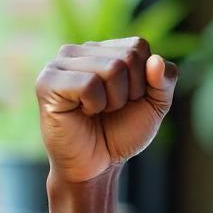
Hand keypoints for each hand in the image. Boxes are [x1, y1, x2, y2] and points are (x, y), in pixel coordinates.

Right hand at [35, 38, 176, 183]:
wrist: (97, 166)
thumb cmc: (122, 133)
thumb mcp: (155, 105)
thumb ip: (165, 80)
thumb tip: (155, 60)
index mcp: (103, 49)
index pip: (139, 46)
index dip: (144, 79)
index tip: (129, 99)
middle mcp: (79, 50)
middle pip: (128, 56)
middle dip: (130, 91)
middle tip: (111, 109)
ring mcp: (60, 64)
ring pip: (111, 68)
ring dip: (114, 100)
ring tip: (97, 111)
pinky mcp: (47, 82)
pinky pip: (89, 84)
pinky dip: (95, 105)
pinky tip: (82, 112)